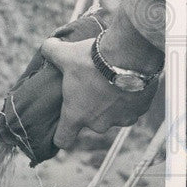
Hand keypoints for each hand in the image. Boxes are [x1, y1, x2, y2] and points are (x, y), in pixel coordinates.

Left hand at [39, 38, 157, 148]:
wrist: (129, 57)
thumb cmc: (92, 59)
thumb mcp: (65, 53)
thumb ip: (51, 51)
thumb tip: (46, 47)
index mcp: (76, 115)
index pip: (63, 139)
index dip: (61, 135)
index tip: (62, 129)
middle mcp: (99, 123)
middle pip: (91, 122)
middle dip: (91, 108)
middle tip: (92, 87)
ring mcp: (121, 119)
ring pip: (114, 115)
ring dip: (113, 104)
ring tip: (112, 82)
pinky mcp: (140, 111)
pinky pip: (133, 107)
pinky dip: (131, 97)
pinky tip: (128, 81)